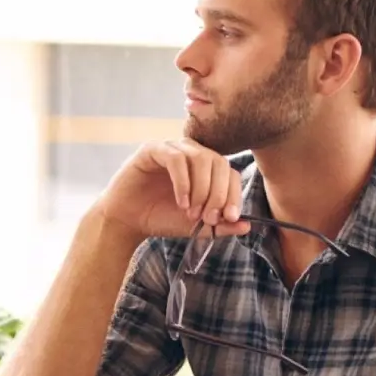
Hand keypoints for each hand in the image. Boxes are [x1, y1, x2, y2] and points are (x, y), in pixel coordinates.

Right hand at [94, 139, 252, 240]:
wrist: (128, 222)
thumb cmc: (161, 219)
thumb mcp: (196, 226)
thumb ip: (220, 225)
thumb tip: (248, 225)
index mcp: (205, 168)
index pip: (230, 173)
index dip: (234, 195)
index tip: (230, 218)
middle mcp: (191, 153)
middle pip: (219, 163)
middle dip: (218, 194)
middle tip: (208, 218)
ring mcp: (172, 148)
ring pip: (201, 158)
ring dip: (202, 189)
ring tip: (191, 212)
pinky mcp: (152, 149)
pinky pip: (177, 158)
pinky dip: (183, 182)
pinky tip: (181, 202)